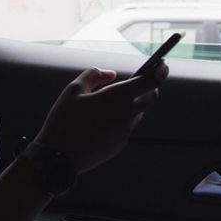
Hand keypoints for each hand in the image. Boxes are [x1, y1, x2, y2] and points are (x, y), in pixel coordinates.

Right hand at [33, 65, 167, 172]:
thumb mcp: (73, 90)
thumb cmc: (64, 120)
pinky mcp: (120, 145)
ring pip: (138, 113)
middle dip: (149, 87)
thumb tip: (111, 74)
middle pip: (151, 97)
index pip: (151, 81)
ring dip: (133, 103)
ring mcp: (125, 132)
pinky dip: (121, 119)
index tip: (162, 63)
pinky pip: (126, 127)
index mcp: (118, 97)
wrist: (59, 157)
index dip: (160, 70)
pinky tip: (101, 120)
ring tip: (111, 101)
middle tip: (139, 80)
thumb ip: (94, 75)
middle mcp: (127, 114)